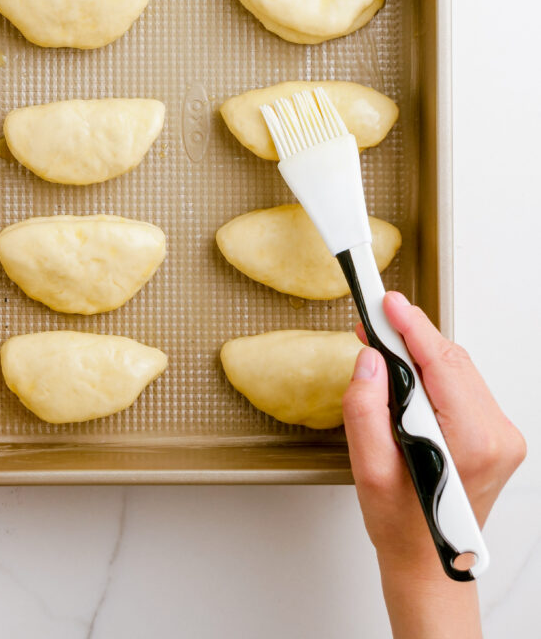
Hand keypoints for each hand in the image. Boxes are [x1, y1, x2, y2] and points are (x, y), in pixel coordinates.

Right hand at [342, 291, 525, 638]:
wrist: (427, 563)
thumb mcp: (369, 470)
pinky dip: (432, 373)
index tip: (387, 302)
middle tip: (372, 323)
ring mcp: (501, 436)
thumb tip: (369, 360)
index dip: (411, 327)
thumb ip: (365, 410)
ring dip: (419, 355)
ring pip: (457, 369)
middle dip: (409, 338)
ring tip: (382, 350)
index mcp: (473, 444)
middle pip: (451, 361)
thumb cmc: (401, 526)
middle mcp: (497, 437)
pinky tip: (406, 375)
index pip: (441, 364)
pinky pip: (462, 385)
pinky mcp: (495, 434)